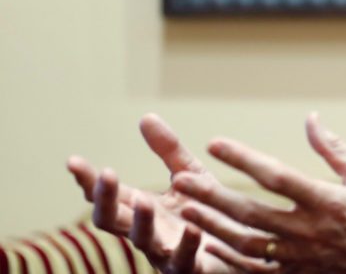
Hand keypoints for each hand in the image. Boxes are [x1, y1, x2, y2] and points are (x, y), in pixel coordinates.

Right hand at [67, 114, 272, 273]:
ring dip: (141, 222)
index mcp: (143, 210)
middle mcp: (148, 233)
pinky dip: (186, 246)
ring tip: (143, 201)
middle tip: (106, 175)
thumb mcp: (189, 175)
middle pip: (113, 220)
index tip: (73, 161)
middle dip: (106, 199)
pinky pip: (185, 261)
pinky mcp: (192, 269)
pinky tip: (192, 229)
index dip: (89, 181)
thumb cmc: (208, 212)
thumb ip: (168, 150)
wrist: (243, 246)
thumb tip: (145, 116)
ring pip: (144, 242)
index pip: (108, 195)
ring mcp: (166, 253)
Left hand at [173, 113, 345, 273]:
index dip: (243, 159)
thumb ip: (333, 147)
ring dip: (213, 226)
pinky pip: (258, 271)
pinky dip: (230, 260)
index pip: (276, 176)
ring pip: (247, 245)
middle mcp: (310, 231)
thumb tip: (309, 119)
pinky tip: (208, 245)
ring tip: (187, 208)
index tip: (215, 144)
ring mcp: (303, 258)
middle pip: (250, 213)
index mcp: (328, 201)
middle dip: (212, 195)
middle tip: (181, 180)